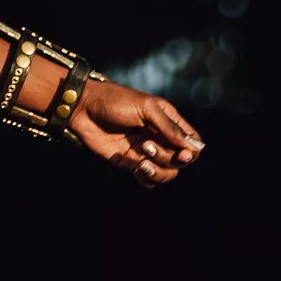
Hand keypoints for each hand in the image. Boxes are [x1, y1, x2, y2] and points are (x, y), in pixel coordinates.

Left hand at [68, 80, 204, 188]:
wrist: (83, 108)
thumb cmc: (116, 101)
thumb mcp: (146, 108)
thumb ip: (170, 128)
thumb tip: (196, 148)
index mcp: (168, 121)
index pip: (192, 143)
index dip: (191, 152)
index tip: (181, 153)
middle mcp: (160, 138)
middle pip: (181, 161)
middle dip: (168, 159)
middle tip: (147, 146)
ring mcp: (145, 152)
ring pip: (166, 173)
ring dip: (157, 171)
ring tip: (140, 161)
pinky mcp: (130, 162)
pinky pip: (148, 179)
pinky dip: (146, 178)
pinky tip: (136, 167)